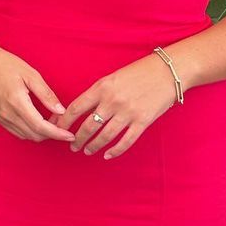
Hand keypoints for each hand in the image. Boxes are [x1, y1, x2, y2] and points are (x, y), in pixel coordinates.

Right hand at [0, 48, 75, 142]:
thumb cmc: (8, 65)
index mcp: (17, 102)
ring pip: (28, 136)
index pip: (40, 126)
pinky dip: (32, 131)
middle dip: (52, 133)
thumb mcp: (32, 75)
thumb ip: (46, 95)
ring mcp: (2, 119)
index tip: (70, 135)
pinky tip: (39, 122)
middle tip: (62, 121)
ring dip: (42, 133)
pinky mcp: (0, 119)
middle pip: (35, 135)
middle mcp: (8, 114)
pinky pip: (19, 133)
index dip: (57, 133)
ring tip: (52, 120)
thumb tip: (61, 111)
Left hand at [55, 54, 177, 158]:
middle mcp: (112, 101)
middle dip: (77, 139)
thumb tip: (81, 109)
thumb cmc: (140, 72)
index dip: (64, 122)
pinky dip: (114, 151)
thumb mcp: (113, 77)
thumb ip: (98, 93)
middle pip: (88, 126)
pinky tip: (107, 155)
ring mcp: (128, 112)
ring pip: (104, 137)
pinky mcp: (143, 122)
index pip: (76, 108)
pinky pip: (125, 141)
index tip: (57, 129)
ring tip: (87, 151)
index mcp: (102, 87)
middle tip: (72, 147)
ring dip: (93, 146)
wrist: (169, 70)